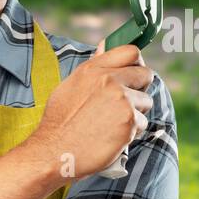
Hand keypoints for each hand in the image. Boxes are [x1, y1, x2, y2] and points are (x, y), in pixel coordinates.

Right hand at [24, 41, 154, 182]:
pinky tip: (111, 137)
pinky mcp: (129, 121)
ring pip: (145, 102)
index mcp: (93, 69)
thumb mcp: (70, 86)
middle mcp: (109, 80)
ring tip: (111, 125)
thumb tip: (105, 45)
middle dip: (139, 90)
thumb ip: (94, 67)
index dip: (135, 65)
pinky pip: (142, 124)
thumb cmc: (59, 122)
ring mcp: (122, 100)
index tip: (132, 76)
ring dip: (135, 114)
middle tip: (123, 105)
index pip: (131, 52)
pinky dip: (130, 133)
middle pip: (145, 75)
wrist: (53, 152)